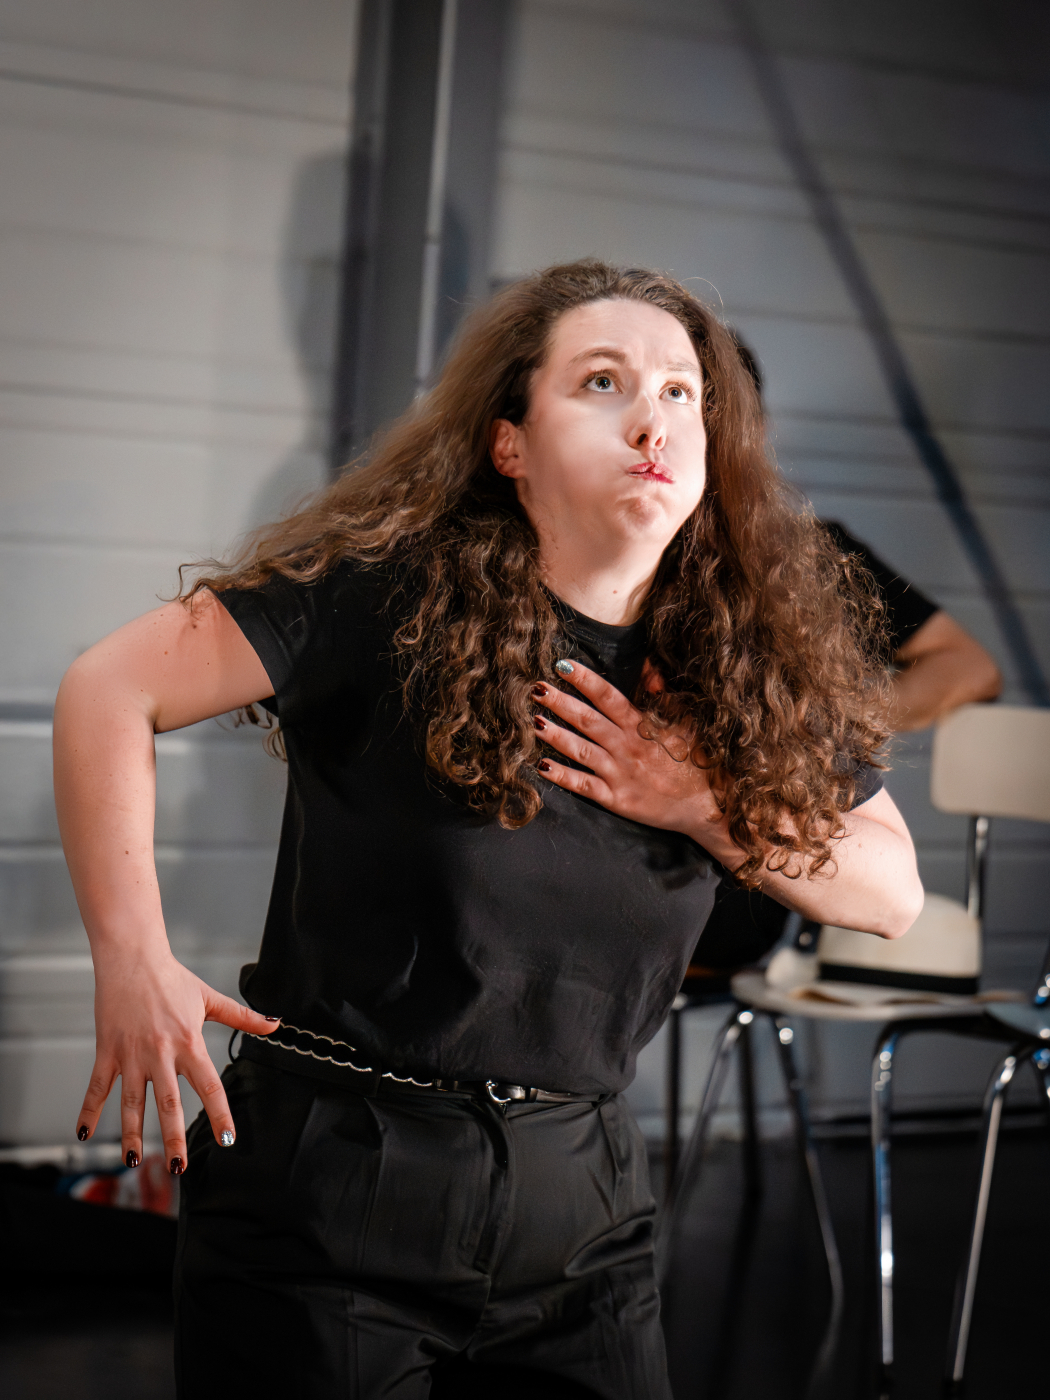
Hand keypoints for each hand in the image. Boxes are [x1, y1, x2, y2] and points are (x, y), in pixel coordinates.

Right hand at [76, 945, 277, 1173]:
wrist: (133, 958)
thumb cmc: (172, 978)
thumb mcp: (210, 998)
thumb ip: (243, 1016)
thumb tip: (275, 1022)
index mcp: (189, 1043)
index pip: (209, 1086)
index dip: (220, 1115)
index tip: (228, 1139)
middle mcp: (160, 1053)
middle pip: (169, 1104)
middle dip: (173, 1139)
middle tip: (178, 1168)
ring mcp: (131, 1055)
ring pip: (132, 1102)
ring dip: (132, 1133)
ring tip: (134, 1161)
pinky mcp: (107, 1051)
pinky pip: (97, 1087)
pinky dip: (88, 1111)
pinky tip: (85, 1134)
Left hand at [532, 660, 722, 838]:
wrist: (710, 806)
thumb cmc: (700, 762)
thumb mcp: (687, 722)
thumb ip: (664, 695)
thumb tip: (647, 667)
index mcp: (643, 726)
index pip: (608, 697)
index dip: (585, 679)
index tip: (562, 665)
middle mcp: (628, 747)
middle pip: (587, 720)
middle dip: (560, 702)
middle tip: (536, 688)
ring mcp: (620, 774)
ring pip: (581, 751)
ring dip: (556, 735)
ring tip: (533, 721)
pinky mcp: (618, 800)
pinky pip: (585, 786)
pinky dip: (563, 777)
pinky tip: (542, 766)